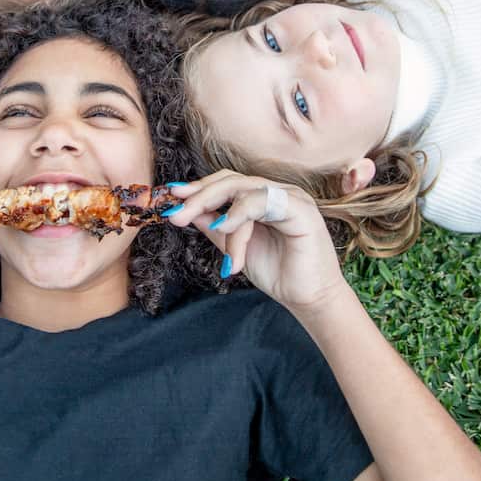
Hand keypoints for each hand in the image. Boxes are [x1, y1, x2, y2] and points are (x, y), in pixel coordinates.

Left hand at [162, 171, 347, 312]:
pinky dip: (239, 215)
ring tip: (199, 229)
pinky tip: (223, 230)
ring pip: (243, 189)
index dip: (198, 188)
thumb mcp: (235, 248)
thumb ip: (215, 228)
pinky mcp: (301, 209)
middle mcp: (278, 191)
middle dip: (199, 196)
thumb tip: (186, 212)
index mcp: (264, 197)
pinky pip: (263, 202)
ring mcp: (291, 196)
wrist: (309, 299)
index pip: (226, 182)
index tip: (171, 198)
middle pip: (231, 180)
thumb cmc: (278, 273)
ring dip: (216, 211)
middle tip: (176, 215)